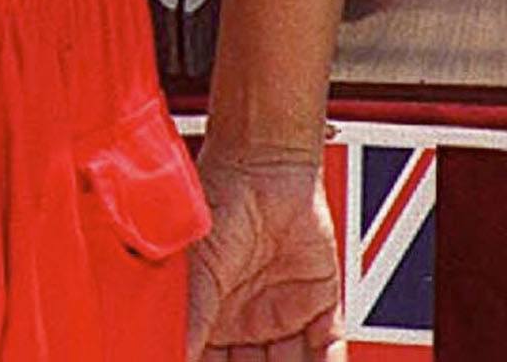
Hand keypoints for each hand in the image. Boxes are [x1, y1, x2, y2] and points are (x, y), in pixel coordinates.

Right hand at [186, 156, 343, 360]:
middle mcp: (246, 320)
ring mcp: (283, 314)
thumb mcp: (198, 265)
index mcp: (211, 314)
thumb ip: (192, 313)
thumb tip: (177, 349)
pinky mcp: (319, 304)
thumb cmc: (218, 200)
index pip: (211, 361)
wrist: (264, 165)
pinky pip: (329, 348)